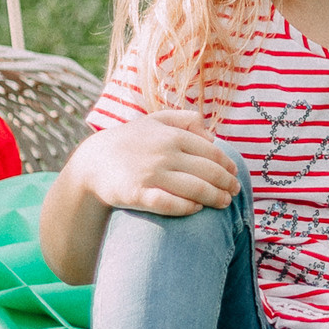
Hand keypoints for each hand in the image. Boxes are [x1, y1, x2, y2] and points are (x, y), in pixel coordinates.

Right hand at [72, 109, 238, 216]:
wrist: (93, 162)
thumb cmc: (130, 141)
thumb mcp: (155, 120)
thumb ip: (185, 120)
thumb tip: (212, 136)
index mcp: (172, 135)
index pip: (210, 152)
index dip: (227, 165)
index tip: (235, 174)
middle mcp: (164, 153)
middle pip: (207, 172)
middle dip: (226, 183)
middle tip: (235, 192)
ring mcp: (150, 174)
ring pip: (194, 189)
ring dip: (214, 197)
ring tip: (224, 203)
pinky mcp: (137, 194)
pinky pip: (168, 204)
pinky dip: (186, 207)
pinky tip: (196, 208)